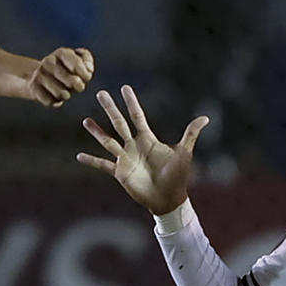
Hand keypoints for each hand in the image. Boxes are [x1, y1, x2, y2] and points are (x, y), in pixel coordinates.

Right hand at [25, 48, 93, 107]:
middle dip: (77, 85)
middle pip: (68, 79)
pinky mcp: (33, 87)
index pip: (75, 63)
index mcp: (62, 53)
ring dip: (66, 95)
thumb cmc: (65, 70)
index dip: (84, 73)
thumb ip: (87, 61)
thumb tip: (89, 70)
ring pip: (59, 93)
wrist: (40, 77)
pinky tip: (55, 97)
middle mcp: (48, 62)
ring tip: (65, 92)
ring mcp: (39, 74)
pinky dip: (55, 102)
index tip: (86, 78)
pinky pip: (49, 101)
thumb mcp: (77, 60)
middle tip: (79, 87)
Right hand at [77, 85, 209, 215]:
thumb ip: (190, 134)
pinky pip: (103, 165)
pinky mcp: (120, 173)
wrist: (169, 198)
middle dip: (110, 108)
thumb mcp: (184, 152)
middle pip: (119, 123)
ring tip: (86, 121)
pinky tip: (79, 156)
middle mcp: (134, 146)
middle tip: (101, 93)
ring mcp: (125, 158)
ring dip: (97, 131)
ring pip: (108, 141)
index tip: (125, 88)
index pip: (137, 116)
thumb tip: (206, 117)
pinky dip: (91, 161)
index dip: (131, 102)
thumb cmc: (178, 175)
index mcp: (147, 138)